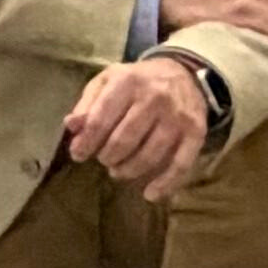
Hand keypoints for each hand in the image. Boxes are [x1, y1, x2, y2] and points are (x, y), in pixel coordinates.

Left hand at [58, 52, 217, 203]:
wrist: (182, 73)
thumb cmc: (136, 81)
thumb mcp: (107, 81)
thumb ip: (88, 104)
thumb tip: (71, 126)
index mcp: (127, 81)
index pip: (100, 119)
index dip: (86, 142)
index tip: (78, 155)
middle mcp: (154, 97)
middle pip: (123, 141)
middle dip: (107, 157)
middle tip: (104, 160)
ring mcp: (177, 116)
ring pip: (149, 155)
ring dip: (129, 170)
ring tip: (118, 171)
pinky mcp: (196, 132)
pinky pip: (180, 164)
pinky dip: (165, 184)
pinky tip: (150, 194)